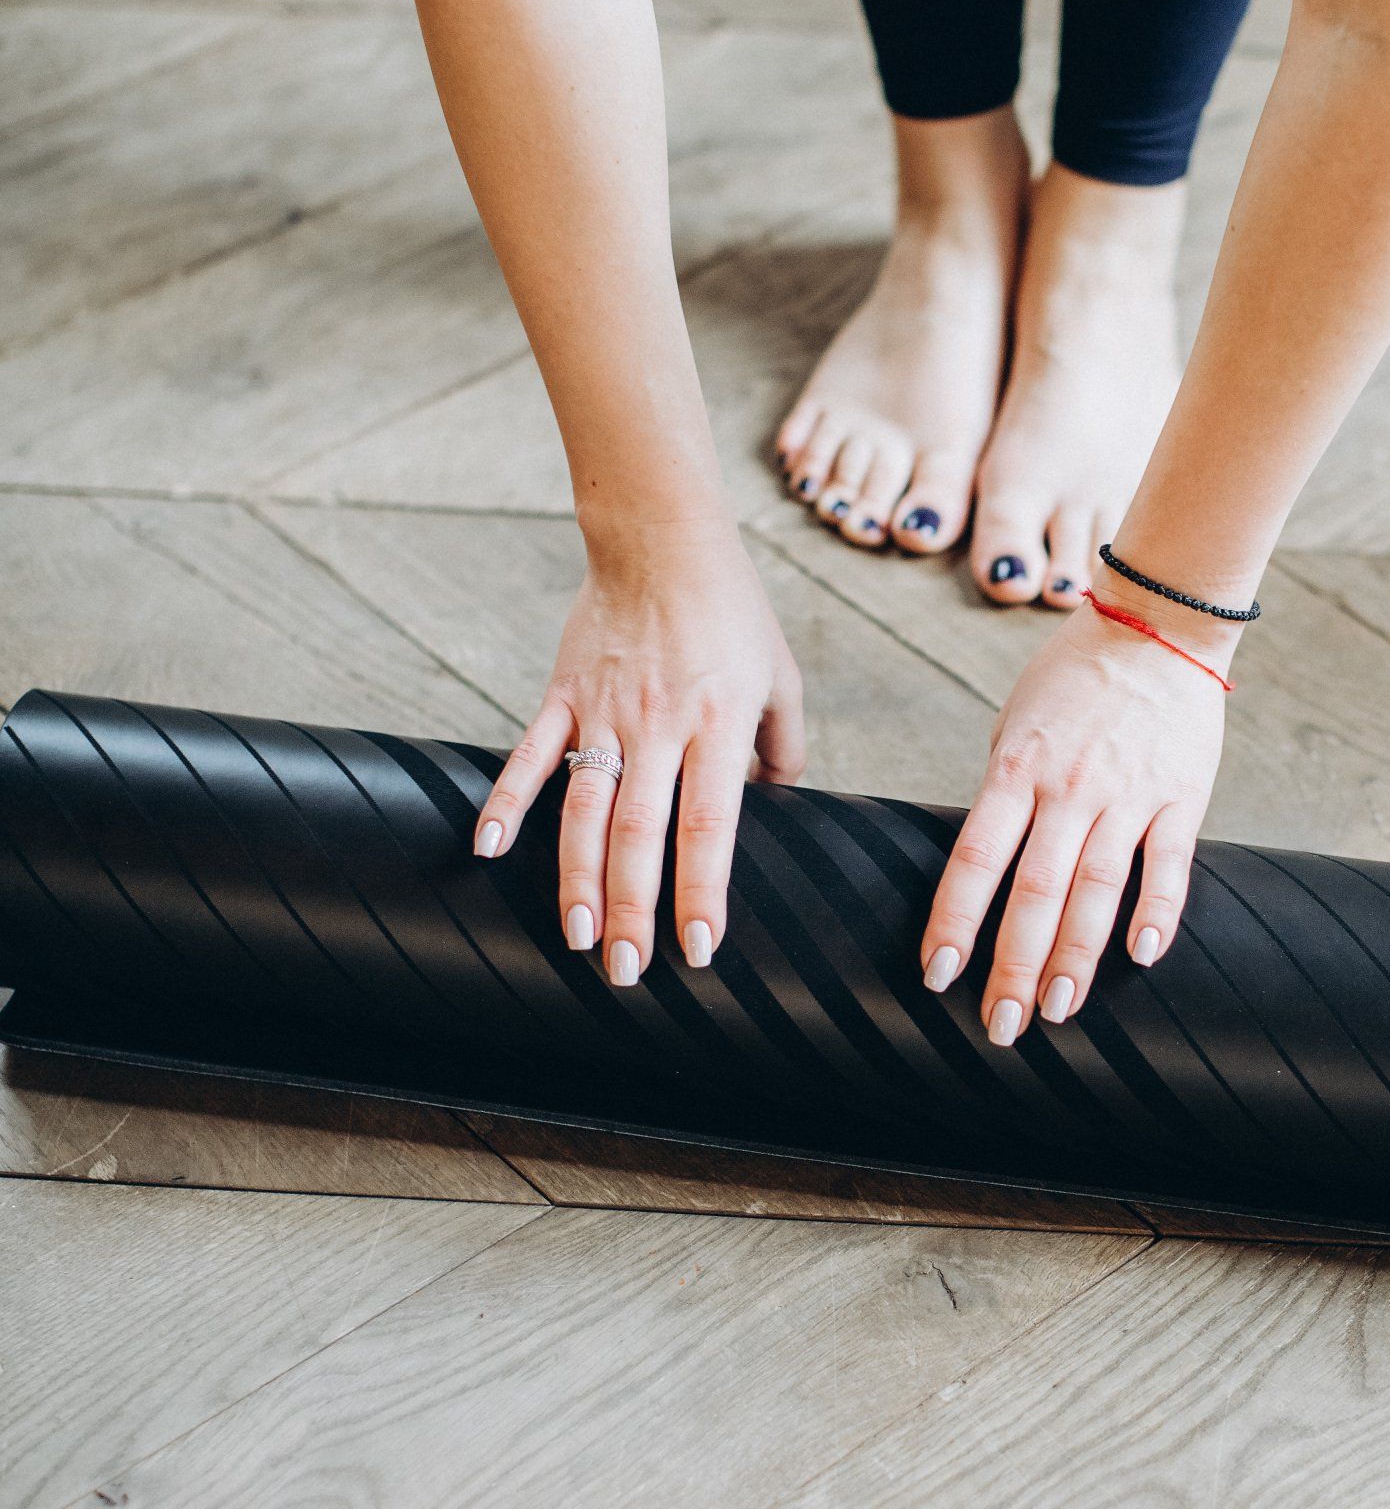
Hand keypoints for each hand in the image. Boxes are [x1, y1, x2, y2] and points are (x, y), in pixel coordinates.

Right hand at [473, 516, 804, 979]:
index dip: (700, 893)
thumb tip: (780, 803)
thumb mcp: (780, 677)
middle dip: (631, 910)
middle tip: (626, 971)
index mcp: (717, 726)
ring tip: (575, 937)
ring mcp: (604, 712)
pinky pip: (529, 756)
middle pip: (639, 835)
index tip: (698, 951)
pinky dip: (505, 802)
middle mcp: (659, 726)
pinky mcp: (562, 695)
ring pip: (584, 810)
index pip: (708, 828)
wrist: (661, 537)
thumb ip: (783, 747)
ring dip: (575, 879)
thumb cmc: (731, 610)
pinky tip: (488, 850)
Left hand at [922, 599, 1228, 1041]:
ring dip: (1076, 959)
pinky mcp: (1180, 797)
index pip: (975, 859)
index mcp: (1016, 770)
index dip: (955, 921)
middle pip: (1034, 892)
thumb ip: (1004, 792)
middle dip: (1014, 966)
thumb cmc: (1075, 678)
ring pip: (1096, 891)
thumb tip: (987, 863)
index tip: (939, 975)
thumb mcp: (1017, 726)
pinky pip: (1169, 865)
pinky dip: (1158, 913)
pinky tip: (1143, 958)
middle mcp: (1068, 789)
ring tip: (1059, 1012)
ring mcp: (1127, 795)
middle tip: (1001, 1026)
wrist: (1156, 624)